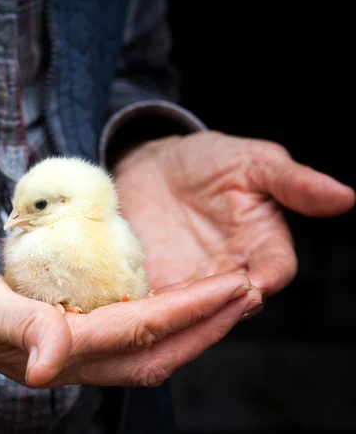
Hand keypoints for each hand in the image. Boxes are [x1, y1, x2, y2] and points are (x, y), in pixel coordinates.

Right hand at [0, 217, 260, 387]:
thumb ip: (16, 327)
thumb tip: (48, 366)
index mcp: (49, 349)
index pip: (137, 333)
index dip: (190, 311)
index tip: (235, 286)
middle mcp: (61, 355)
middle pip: (152, 350)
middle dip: (205, 324)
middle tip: (248, 291)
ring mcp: (58, 343)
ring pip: (140, 345)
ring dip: (187, 322)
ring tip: (223, 296)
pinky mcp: (52, 326)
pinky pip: (118, 330)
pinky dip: (155, 315)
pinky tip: (168, 298)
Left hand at [114, 130, 354, 298]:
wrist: (154, 166)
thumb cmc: (209, 161)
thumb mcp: (252, 161)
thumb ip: (292, 182)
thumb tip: (344, 196)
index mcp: (262, 243)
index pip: (276, 270)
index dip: (269, 278)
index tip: (255, 282)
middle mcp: (230, 269)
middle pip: (236, 301)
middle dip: (223, 303)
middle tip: (206, 299)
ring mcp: (193, 279)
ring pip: (196, 309)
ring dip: (185, 311)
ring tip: (169, 305)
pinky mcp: (158, 282)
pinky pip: (157, 302)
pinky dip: (150, 306)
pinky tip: (137, 304)